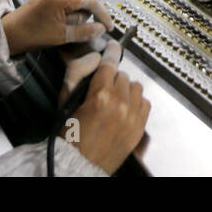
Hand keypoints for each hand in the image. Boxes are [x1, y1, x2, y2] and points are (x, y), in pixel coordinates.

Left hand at [0, 0, 112, 54]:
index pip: (92, 1)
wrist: (8, 33)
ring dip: (79, 14)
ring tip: (68, 30)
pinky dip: (71, 12)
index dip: (103, 14)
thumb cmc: (32, 34)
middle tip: (88, 30)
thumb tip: (101, 29)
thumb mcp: (61, 36)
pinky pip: (68, 2)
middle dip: (90, 14)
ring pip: (78, 0)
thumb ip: (83, 31)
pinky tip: (65, 24)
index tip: (109, 27)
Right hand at [70, 42, 149, 173]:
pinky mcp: (139, 127)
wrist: (80, 165)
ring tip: (115, 100)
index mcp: (100, 95)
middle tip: (104, 89)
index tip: (113, 46)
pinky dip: (136, 103)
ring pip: (136, 87)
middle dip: (113, 79)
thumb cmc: (70, 136)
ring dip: (126, 90)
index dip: (111, 52)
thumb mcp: (66, 101)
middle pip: (123, 75)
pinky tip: (125, 109)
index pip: (110, 63)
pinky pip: (145, 103)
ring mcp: (132, 116)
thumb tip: (94, 59)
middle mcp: (120, 104)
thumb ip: (77, 74)